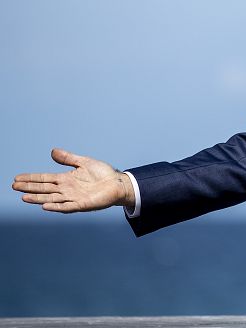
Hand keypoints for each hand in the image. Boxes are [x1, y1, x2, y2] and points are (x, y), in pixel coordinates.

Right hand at [11, 148, 134, 212]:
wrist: (118, 183)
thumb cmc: (102, 174)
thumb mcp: (84, 162)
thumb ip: (68, 158)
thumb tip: (52, 151)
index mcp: (66, 179)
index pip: (44, 179)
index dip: (31, 178)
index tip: (17, 178)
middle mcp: (66, 189)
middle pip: (44, 188)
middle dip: (29, 187)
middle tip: (14, 186)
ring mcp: (73, 197)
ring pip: (51, 198)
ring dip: (38, 198)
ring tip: (24, 197)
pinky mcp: (82, 204)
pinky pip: (66, 206)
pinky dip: (56, 206)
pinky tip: (45, 205)